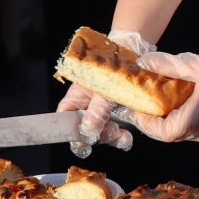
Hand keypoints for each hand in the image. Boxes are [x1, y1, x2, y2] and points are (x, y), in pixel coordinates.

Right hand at [55, 28, 150, 156]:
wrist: (134, 54)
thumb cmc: (111, 66)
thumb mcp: (104, 88)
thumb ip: (97, 110)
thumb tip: (88, 131)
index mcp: (76, 98)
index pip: (65, 119)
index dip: (70, 132)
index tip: (81, 143)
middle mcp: (87, 107)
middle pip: (85, 130)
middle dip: (97, 136)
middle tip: (111, 133)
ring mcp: (103, 112)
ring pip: (101, 133)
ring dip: (111, 138)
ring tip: (123, 137)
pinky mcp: (119, 115)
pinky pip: (117, 131)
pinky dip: (121, 137)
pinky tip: (127, 137)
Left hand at [127, 39, 198, 143]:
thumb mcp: (197, 64)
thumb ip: (169, 65)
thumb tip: (144, 62)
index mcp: (197, 119)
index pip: (162, 133)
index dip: (146, 123)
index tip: (137, 106)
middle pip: (171, 132)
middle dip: (155, 118)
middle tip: (145, 98)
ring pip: (183, 128)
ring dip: (169, 114)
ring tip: (160, 94)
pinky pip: (194, 122)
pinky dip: (182, 111)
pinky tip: (180, 92)